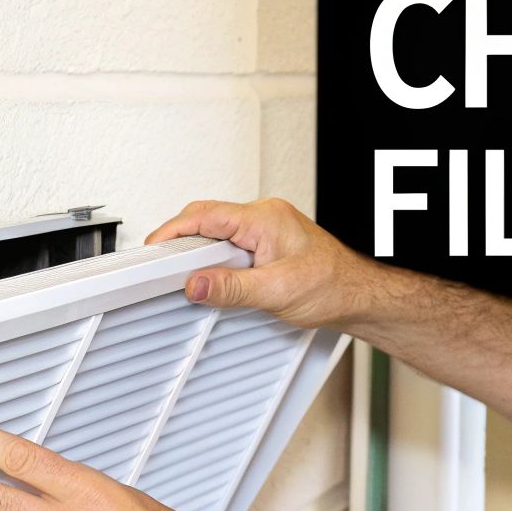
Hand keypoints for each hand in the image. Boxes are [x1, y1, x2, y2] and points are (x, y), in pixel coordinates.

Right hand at [146, 197, 374, 328]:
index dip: (172, 231)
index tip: (152, 250)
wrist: (359, 295)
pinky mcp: (267, 242)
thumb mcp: (276, 291)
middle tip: (162, 267)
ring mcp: (266, 227)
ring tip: (189, 277)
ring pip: (217, 232)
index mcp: (264, 218)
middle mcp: (264, 216)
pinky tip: (215, 278)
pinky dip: (215, 258)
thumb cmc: (333, 286)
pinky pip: (230, 242)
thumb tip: (196, 284)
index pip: (204, 215)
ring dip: (200, 252)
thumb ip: (232, 289)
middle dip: (181, 242)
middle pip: (205, 219)